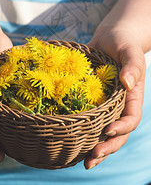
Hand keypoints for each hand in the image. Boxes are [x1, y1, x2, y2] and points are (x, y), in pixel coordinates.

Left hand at [84, 27, 144, 168]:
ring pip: (101, 131)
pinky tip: (68, 140)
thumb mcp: (129, 51)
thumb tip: (128, 83)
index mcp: (131, 97)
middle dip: (107, 147)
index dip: (121, 128)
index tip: (107, 130)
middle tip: (92, 157)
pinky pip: (87, 118)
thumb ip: (132, 66)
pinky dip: (80, 131)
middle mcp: (118, 105)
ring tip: (83, 161)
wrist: (110, 38)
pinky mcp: (90, 100)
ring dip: (94, 147)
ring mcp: (104, 104)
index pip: (131, 118)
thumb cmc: (122, 42)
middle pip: (117, 133)